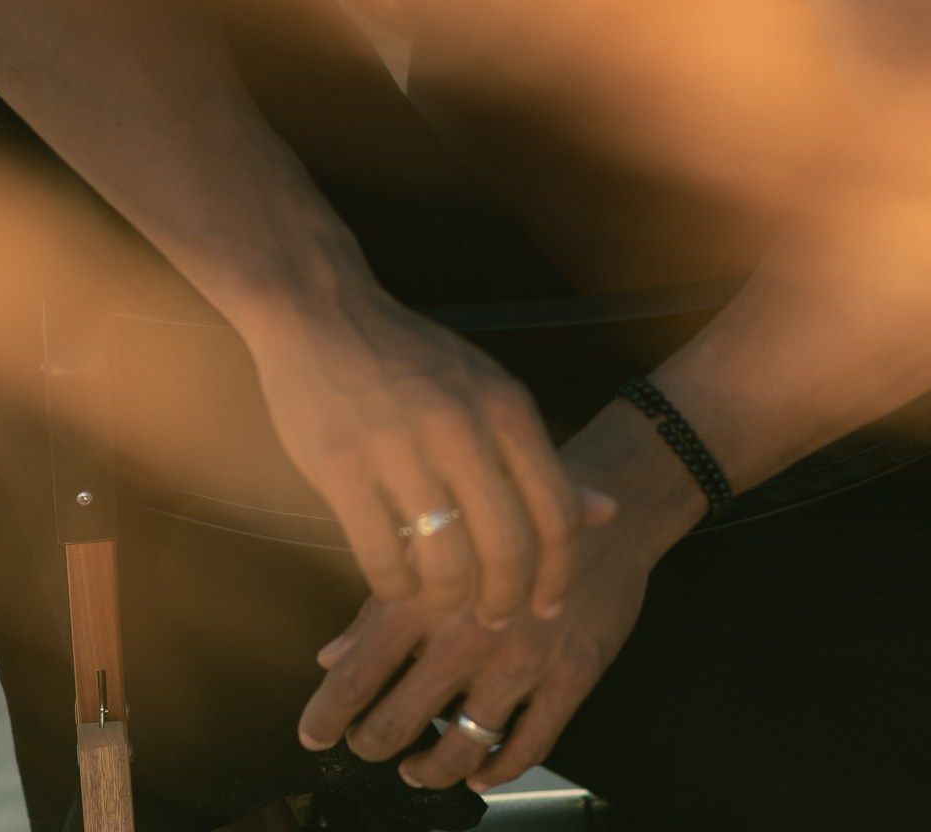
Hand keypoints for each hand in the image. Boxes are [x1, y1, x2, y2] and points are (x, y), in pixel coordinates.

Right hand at [243, 275, 614, 624]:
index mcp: (506, 406)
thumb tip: (606, 511)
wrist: (323, 313)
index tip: (548, 606)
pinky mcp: (343, 468)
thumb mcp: (488, 391)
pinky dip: (396, 588)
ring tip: (444, 600)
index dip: (559, 574)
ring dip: (449, 602)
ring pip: (447, 565)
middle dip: (506, 600)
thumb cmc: (413, 361)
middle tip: (494, 617)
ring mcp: (401, 447)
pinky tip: (397, 580)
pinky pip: (382, 560)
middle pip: (508, 549)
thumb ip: (538, 457)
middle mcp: (463, 426)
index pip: (556, 512)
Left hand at [297, 510, 657, 792]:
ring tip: (416, 766)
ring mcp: (524, 659)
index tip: (311, 735)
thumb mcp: (442, 539)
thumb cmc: (517, 510)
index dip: (327, 715)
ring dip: (431, 767)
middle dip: (373, 744)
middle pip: (400, 720)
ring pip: (462, 745)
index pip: (358, 674)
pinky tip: (480, 769)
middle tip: (365, 746)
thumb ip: (383, 601)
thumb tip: (329, 655)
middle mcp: (471, 632)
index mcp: (431, 594)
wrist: (614, 494)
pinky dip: (498, 768)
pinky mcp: (572, 674)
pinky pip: (530, 744)